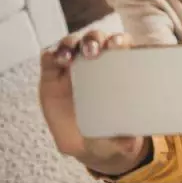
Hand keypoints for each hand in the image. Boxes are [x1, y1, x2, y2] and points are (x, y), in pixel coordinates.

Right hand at [39, 30, 148, 175]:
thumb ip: (125, 140)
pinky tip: (56, 59)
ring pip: (72, 43)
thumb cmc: (111, 131)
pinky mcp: (52, 75)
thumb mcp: (119, 138)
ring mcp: (73, 66)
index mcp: (120, 68)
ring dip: (71, 44)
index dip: (120, 41)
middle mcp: (97, 62)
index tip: (118, 46)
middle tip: (93, 52)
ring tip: (69, 57)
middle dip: (94, 40)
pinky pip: (50, 57)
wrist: (85, 143)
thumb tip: (131, 144)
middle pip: (96, 38)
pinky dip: (52, 54)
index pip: (122, 45)